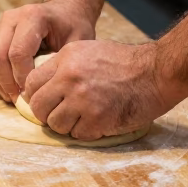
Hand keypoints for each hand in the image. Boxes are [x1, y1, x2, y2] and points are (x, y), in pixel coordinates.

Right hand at [0, 0, 95, 102]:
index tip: (34, 93)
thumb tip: (41, 92)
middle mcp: (11, 18)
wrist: (65, 12)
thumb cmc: (74, 28)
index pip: (17, 53)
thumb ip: (59, 64)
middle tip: (22, 100)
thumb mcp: (76, 43)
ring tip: (15, 96)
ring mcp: (0, 26)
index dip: (23, 78)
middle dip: (7, 83)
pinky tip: (10, 88)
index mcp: (32, 16)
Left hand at [23, 40, 175, 140]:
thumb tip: (41, 88)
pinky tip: (97, 121)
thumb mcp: (88, 51)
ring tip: (82, 118)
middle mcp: (70, 78)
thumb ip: (63, 66)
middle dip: (47, 114)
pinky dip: (85, 132)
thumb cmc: (124, 62)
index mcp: (66, 59)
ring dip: (66, 125)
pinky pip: (77, 135)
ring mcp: (83, 100)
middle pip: (39, 107)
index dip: (36, 96)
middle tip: (60, 114)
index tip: (46, 101)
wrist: (156, 72)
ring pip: (55, 124)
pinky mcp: (97, 119)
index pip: (31, 83)